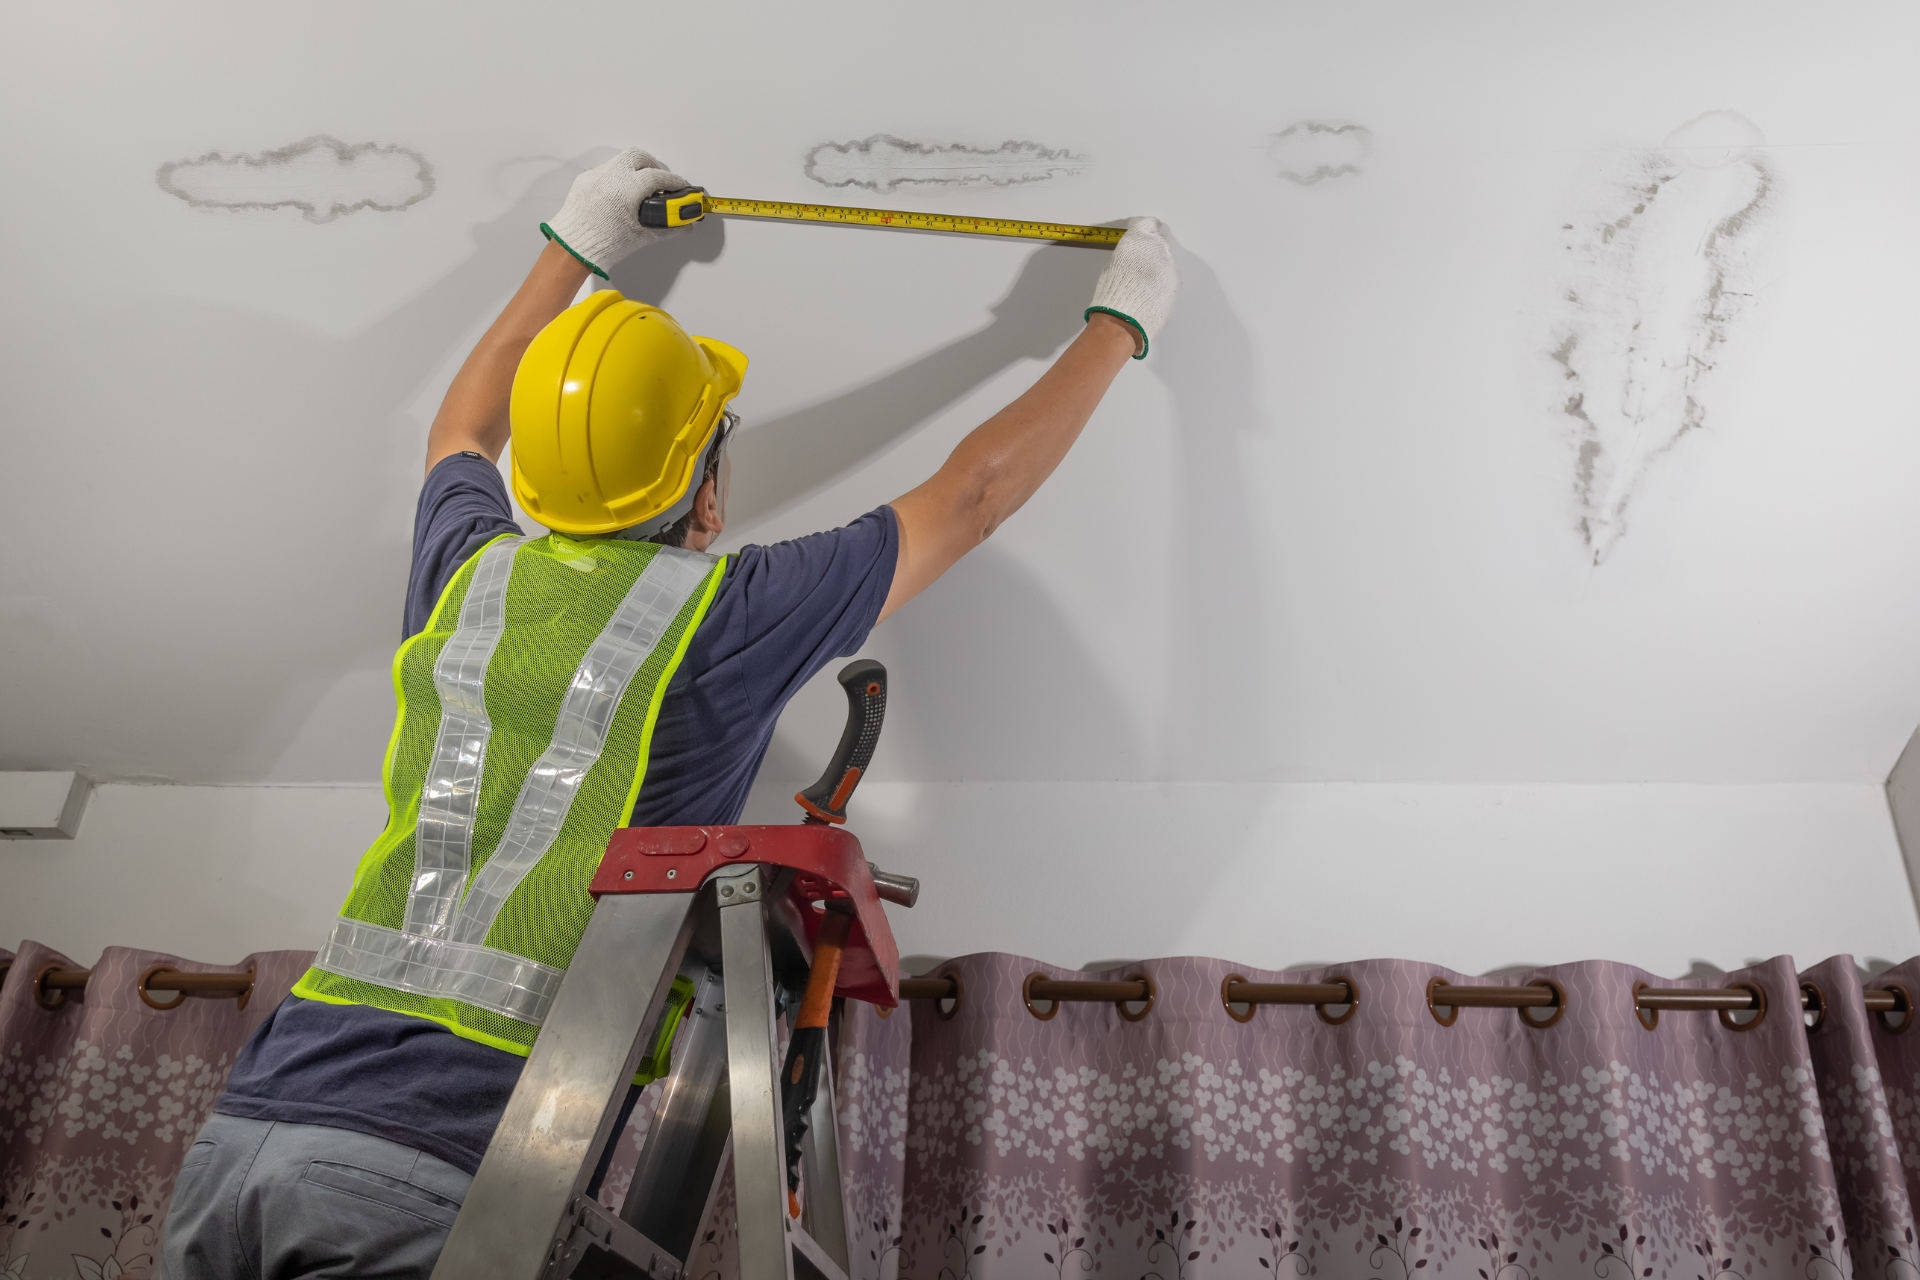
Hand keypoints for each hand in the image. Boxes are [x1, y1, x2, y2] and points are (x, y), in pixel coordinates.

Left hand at [540, 148, 690, 277]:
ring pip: (621, 160)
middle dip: (653, 166)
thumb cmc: (600, 245)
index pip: (657, 176)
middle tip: (661, 181)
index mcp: (625, 189)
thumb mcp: (640, 237)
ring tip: (641, 187)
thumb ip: (666, 229)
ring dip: (635, 169)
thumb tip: (682, 226)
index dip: (673, 182)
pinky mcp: (585, 179)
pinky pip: (606, 170)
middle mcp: (610, 177)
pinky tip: (621, 193)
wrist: (572, 249)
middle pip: (639, 157)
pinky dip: (618, 177)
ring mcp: (596, 176)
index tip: (679, 187)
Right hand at [1084, 217, 1178, 358]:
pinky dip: (1163, 281)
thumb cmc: (1112, 294)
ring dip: (1158, 267)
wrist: (1123, 320)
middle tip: (1140, 264)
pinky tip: (1151, 292)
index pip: (1148, 224)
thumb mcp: (1112, 265)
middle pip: (1159, 242)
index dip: (1143, 231)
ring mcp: (1170, 266)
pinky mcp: (1176, 283)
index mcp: (1139, 239)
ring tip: (1144, 283)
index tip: (1141, 235)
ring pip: (1166, 260)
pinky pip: (1170, 276)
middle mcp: (1158, 248)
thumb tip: (1133, 256)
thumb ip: (1128, 254)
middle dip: (1151, 251)